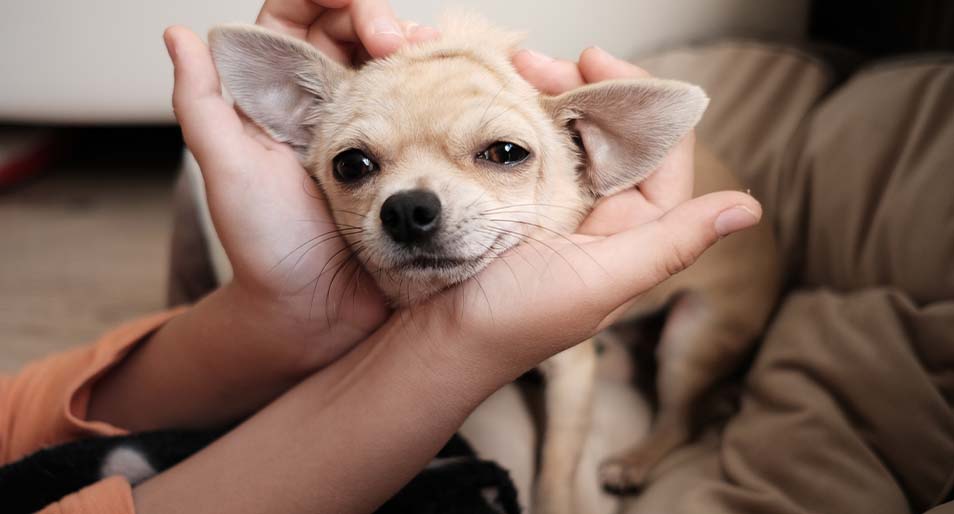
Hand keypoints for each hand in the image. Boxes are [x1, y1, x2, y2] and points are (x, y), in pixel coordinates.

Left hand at [162, 1, 438, 369]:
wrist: (319, 311)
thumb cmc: (267, 248)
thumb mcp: (229, 172)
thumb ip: (202, 105)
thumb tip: (180, 35)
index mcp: (283, 99)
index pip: (300, 18)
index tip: (354, 8)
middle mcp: (329, 105)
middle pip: (357, 28)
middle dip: (381, 17)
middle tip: (398, 41)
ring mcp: (377, 130)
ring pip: (399, 60)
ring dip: (419, 45)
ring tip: (434, 57)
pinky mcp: (413, 157)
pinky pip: (432, 106)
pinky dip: (447, 86)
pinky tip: (459, 87)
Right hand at [409, 47, 760, 373]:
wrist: (436, 341)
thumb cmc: (516, 321)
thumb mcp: (600, 280)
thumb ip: (671, 243)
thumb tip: (748, 210)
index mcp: (631, 233)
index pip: (660, 152)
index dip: (642, 100)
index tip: (599, 62)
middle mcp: (598, 214)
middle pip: (612, 133)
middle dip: (586, 88)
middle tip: (542, 63)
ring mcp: (552, 204)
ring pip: (569, 134)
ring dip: (549, 96)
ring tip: (515, 69)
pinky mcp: (508, 201)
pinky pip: (526, 148)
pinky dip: (516, 119)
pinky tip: (497, 98)